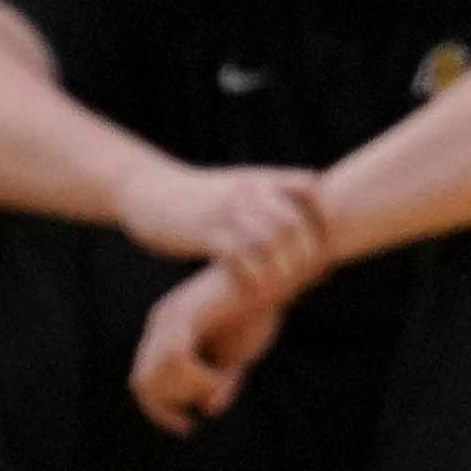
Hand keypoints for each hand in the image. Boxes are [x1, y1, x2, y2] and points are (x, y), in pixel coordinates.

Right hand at [115, 159, 332, 298]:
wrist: (146, 190)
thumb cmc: (198, 197)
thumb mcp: (237, 185)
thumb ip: (272, 196)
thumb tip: (311, 220)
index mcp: (259, 178)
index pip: (309, 189)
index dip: (323, 219)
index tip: (324, 244)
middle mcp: (246, 190)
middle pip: (293, 224)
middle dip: (306, 255)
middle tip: (309, 279)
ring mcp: (224, 211)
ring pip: (269, 242)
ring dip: (282, 272)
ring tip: (286, 291)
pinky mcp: (204, 232)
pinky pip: (239, 257)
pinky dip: (253, 279)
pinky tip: (254, 292)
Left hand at [133, 259, 288, 436]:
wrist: (274, 276)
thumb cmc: (256, 314)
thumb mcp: (237, 358)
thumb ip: (220, 383)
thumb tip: (207, 409)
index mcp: (167, 335)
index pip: (143, 384)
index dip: (161, 413)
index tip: (188, 428)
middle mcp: (161, 325)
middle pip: (143, 384)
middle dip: (172, 407)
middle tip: (209, 404)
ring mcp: (170, 318)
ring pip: (158, 375)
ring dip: (190, 392)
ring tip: (222, 383)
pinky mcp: (185, 313)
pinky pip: (178, 360)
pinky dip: (201, 379)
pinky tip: (225, 376)